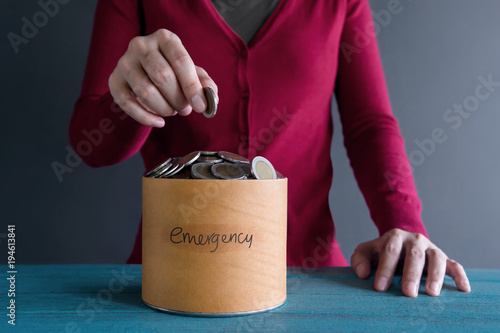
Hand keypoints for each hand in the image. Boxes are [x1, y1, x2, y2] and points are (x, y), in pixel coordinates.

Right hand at [109, 29, 217, 127]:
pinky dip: (145, 118)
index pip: (180, 60)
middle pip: (162, 76)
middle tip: (185, 109)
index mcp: (165, 38)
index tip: (200, 106)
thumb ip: (204, 84)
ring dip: (163, 108)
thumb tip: (210, 99)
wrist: (144, 73)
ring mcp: (125, 62)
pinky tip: (159, 122)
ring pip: (145, 91)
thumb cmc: (173, 72)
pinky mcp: (114, 80)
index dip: (192, 86)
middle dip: (178, 99)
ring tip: (172, 111)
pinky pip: (127, 103)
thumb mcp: (191, 73)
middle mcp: (141, 45)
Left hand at [350, 228, 470, 296]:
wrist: (399, 242)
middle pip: (414, 255)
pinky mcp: (444, 258)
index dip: (385, 270)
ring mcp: (431, 248)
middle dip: (411, 275)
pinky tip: (463, 289)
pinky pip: (455, 265)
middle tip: (408, 293)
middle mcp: (415, 240)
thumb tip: (363, 273)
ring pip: (436, 259)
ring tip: (431, 293)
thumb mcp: (366, 251)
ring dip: (435, 275)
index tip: (380, 288)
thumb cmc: (381, 252)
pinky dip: (460, 276)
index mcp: (394, 237)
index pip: (390, 252)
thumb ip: (359, 259)